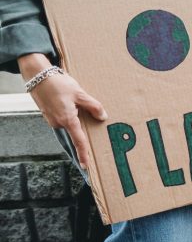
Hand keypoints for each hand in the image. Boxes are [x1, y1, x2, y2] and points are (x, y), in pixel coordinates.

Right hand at [21, 57, 105, 172]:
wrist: (37, 75)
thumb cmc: (58, 84)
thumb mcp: (80, 94)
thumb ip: (93, 106)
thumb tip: (103, 117)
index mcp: (67, 120)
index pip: (79, 141)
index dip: (83, 154)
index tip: (86, 165)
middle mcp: (58, 122)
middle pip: (75, 131)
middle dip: (82, 129)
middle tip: (87, 122)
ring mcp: (51, 119)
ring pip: (69, 124)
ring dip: (75, 119)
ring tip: (75, 106)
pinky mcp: (48, 114)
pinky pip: (62, 119)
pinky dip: (68, 115)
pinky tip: (69, 104)